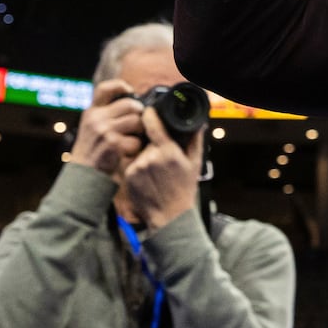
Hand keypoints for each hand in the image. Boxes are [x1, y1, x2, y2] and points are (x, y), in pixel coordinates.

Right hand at [68, 81, 144, 174]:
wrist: (82, 176)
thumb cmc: (92, 151)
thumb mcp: (92, 127)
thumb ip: (106, 113)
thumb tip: (133, 100)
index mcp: (91, 111)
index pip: (105, 88)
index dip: (121, 86)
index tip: (130, 92)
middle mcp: (96, 118)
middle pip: (131, 105)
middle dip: (139, 115)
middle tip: (137, 126)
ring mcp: (104, 130)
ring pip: (137, 121)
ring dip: (140, 133)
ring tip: (132, 140)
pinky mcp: (112, 144)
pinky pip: (136, 141)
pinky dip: (136, 149)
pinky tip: (127, 153)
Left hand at [122, 108, 204, 230]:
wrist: (169, 216)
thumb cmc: (184, 190)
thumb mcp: (195, 164)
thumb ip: (195, 140)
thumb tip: (199, 124)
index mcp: (168, 151)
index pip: (152, 124)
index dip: (149, 115)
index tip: (149, 111)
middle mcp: (151, 156)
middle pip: (147, 141)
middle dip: (153, 145)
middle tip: (163, 160)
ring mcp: (138, 166)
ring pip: (139, 152)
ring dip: (145, 157)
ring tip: (156, 173)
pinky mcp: (128, 176)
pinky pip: (132, 164)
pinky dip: (138, 167)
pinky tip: (148, 179)